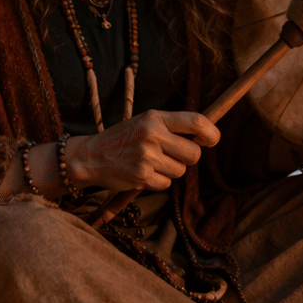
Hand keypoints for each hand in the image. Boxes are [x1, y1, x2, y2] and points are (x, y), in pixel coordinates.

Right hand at [65, 110, 220, 191]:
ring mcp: (147, 157)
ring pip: (181, 171)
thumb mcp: (145, 122)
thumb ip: (172, 127)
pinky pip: (166, 184)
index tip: (210, 141)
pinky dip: (158, 182)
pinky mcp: (141, 176)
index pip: (197, 122)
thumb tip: (205, 137)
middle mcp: (152, 135)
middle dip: (188, 158)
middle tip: (171, 155)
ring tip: (151, 163)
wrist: (90, 156)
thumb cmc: (123, 139)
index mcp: (155, 118)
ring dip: (170, 171)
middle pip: (194, 154)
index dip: (212, 133)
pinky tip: (143, 173)